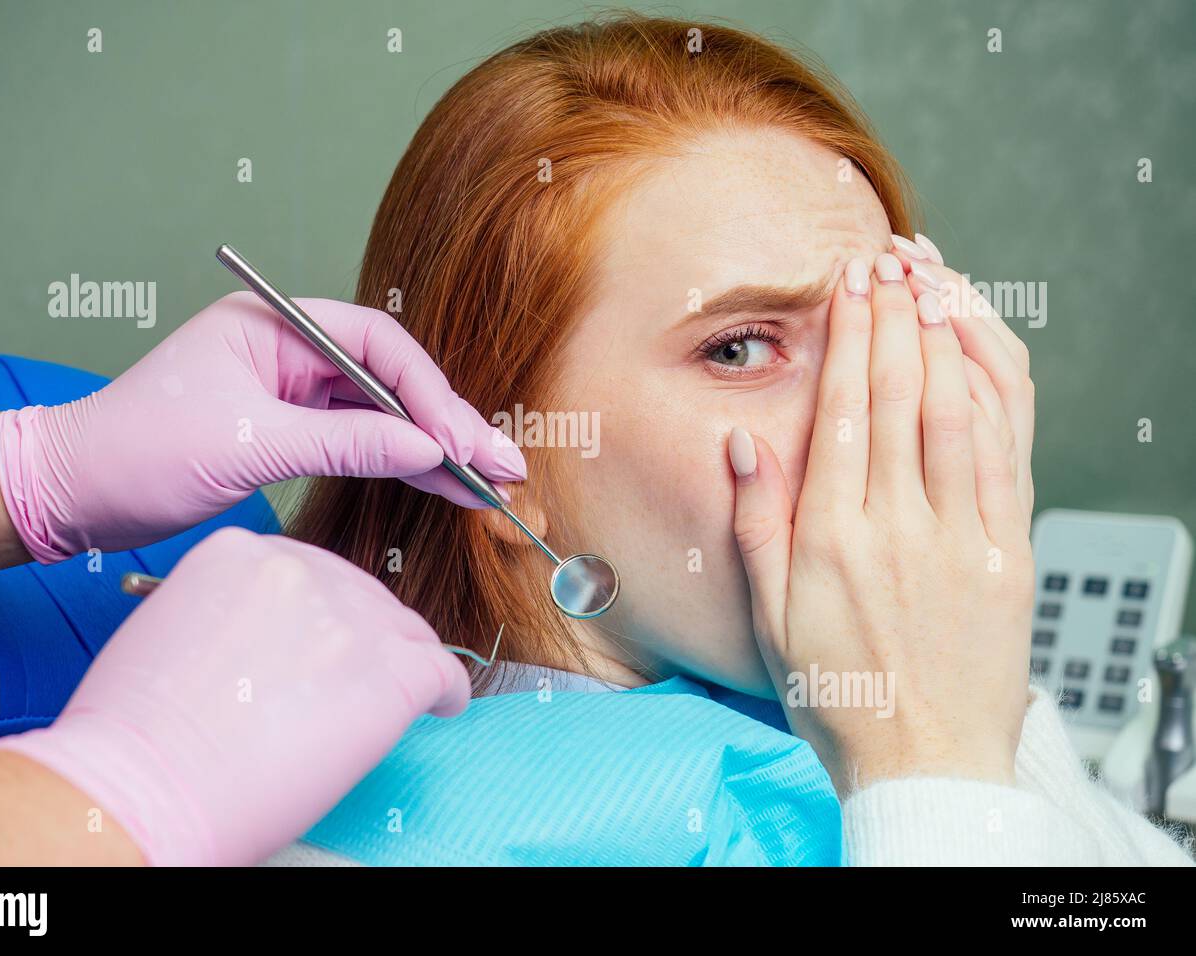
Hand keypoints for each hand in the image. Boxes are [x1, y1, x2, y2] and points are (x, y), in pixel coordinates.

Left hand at [0, 292, 525, 562]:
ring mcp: (289, 393)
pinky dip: (397, 465)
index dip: (425, 392)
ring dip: (432, 449)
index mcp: (272, 325)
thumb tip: (427, 450)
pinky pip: (357, 443)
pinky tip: (441, 483)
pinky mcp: (287, 432)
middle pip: (388, 380)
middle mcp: (287, 351)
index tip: (457, 439)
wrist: (70, 494)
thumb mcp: (248, 444)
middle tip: (502, 464)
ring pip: (380, 415)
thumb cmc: (137, 451)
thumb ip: (344, 443)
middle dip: (446, 422)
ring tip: (490, 482)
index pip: (374, 344)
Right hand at [0, 527, 470, 865]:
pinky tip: (441, 708)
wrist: (141, 788)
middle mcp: (300, 570)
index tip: (324, 644)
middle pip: (362, 596)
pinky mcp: (387, 672)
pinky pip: (441, 671)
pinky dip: (446, 692)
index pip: (310, 572)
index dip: (323, 615)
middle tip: (351, 684)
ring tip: (394, 701)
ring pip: (406, 632)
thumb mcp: (170, 628)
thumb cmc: (134, 733)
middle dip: (363, 640)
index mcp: (239, 551)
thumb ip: (231, 612)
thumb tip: (276, 639)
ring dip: (401, 665)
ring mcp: (348, 618)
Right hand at [730, 249, 1034, 795]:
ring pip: (960, 410)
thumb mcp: (770, 617)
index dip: (851, 336)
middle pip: (903, 393)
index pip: (846, 410)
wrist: (923, 763)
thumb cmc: (841, 693)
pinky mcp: (1009, 555)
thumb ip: (756, 523)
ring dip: (948, 335)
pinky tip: (984, 352)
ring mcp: (962, 537)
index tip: (851, 284)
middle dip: (896, 314)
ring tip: (933, 282)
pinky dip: (998, 393)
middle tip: (888, 260)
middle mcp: (899, 527)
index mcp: (832, 539)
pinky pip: (1010, 456)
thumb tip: (743, 442)